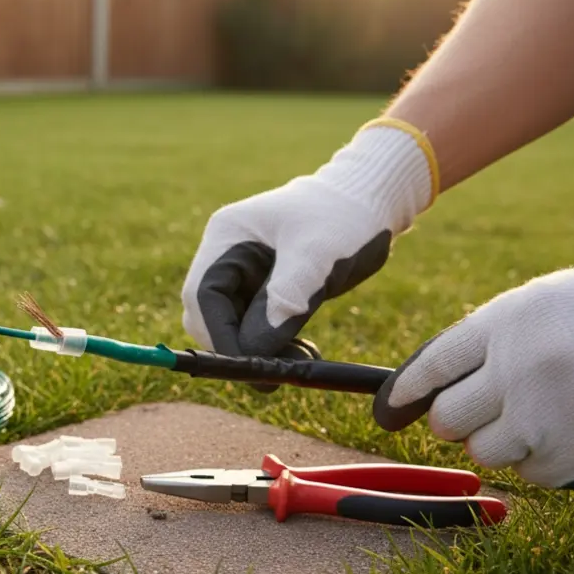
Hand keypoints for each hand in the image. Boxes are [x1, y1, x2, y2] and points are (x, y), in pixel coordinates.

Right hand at [181, 121, 435, 367]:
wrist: (371, 201)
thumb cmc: (345, 218)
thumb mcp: (317, 257)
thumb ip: (284, 300)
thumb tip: (253, 350)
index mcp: (227, 236)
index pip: (202, 295)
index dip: (219, 335)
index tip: (249, 366)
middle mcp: (226, 254)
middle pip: (207, 314)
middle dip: (236, 346)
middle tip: (276, 372)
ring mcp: (243, 272)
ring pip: (230, 325)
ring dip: (256, 350)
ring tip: (300, 361)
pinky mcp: (262, 287)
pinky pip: (253, 325)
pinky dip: (272, 344)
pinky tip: (303, 352)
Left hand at [374, 262, 573, 489]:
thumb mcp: (542, 303)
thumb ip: (490, 338)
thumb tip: (432, 383)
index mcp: (505, 322)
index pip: (432, 366)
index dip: (406, 391)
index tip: (392, 407)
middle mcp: (516, 368)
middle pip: (447, 418)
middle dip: (455, 420)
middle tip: (480, 413)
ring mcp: (544, 414)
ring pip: (484, 451)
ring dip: (501, 441)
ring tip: (537, 417)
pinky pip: (531, 473)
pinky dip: (543, 460)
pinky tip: (570, 432)